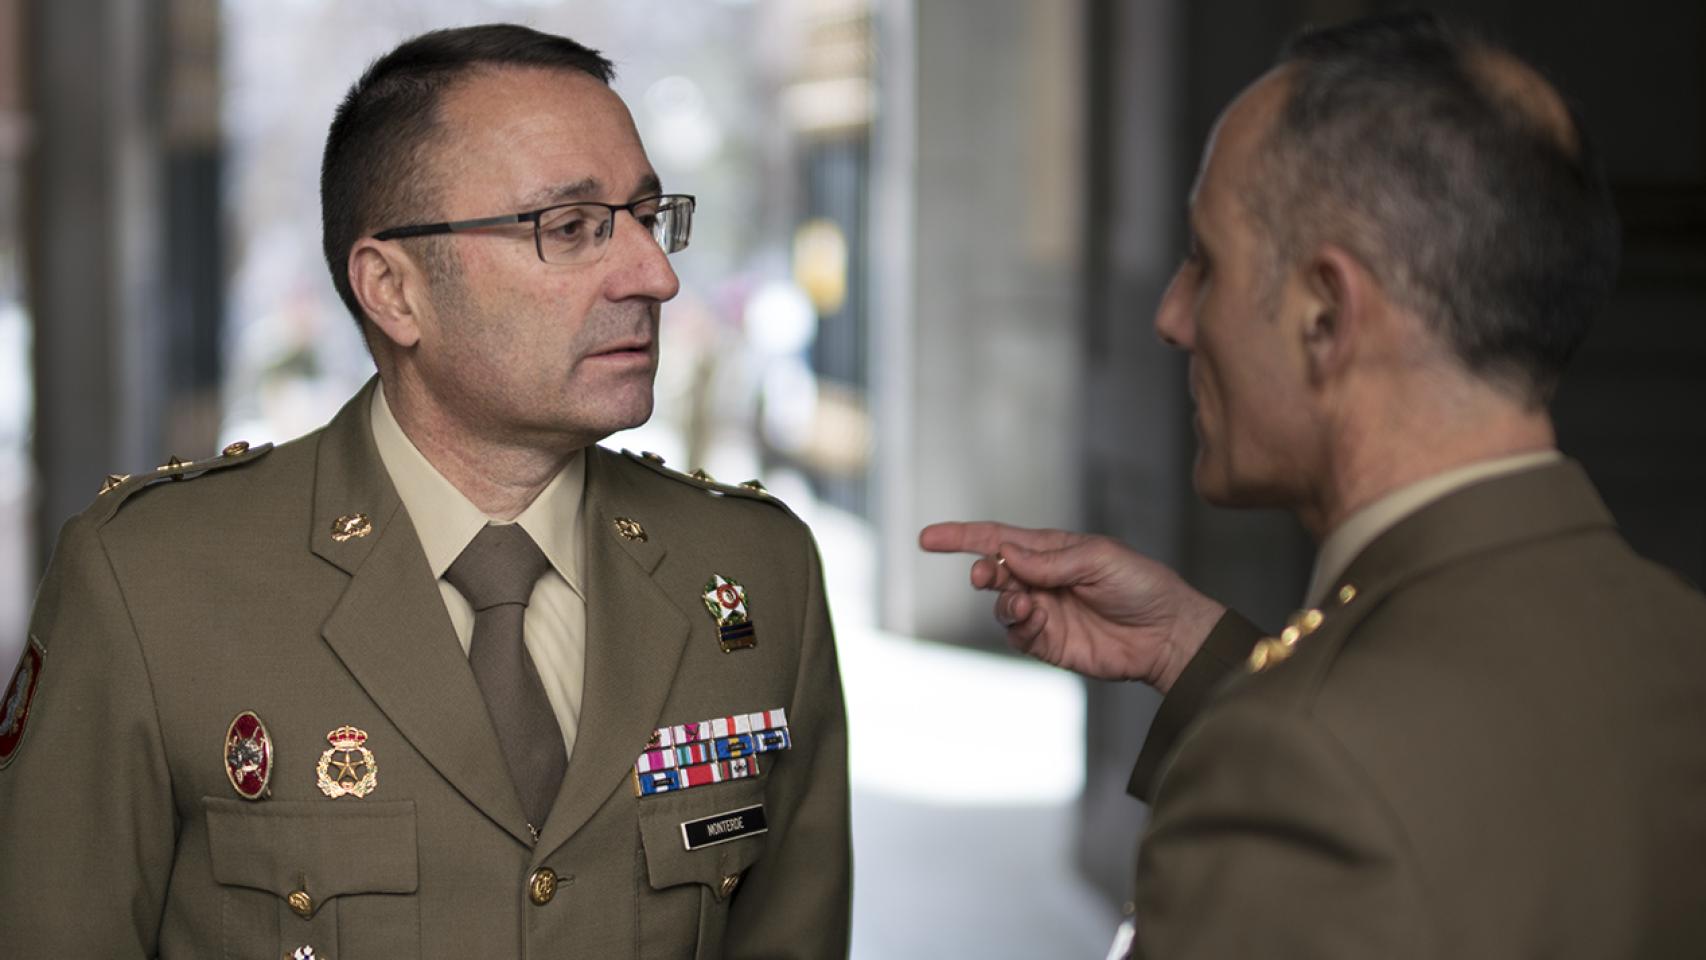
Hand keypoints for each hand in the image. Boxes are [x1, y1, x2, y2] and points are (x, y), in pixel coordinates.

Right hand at [918, 521, 1224, 692]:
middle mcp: (1043, 580)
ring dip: (1004, 602)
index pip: (998, 539)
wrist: (1168, 635)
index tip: (927, 539)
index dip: (961, 537)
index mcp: (1052, 551)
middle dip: (984, 572)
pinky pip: (1019, 634)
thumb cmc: (1142, 586)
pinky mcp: (1050, 644)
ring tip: (1025, 604)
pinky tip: (1036, 619)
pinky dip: (1019, 626)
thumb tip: (1007, 554)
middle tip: (985, 576)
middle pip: (994, 572)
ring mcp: (1044, 612)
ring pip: (1001, 606)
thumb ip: (1051, 559)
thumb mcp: (1100, 559)